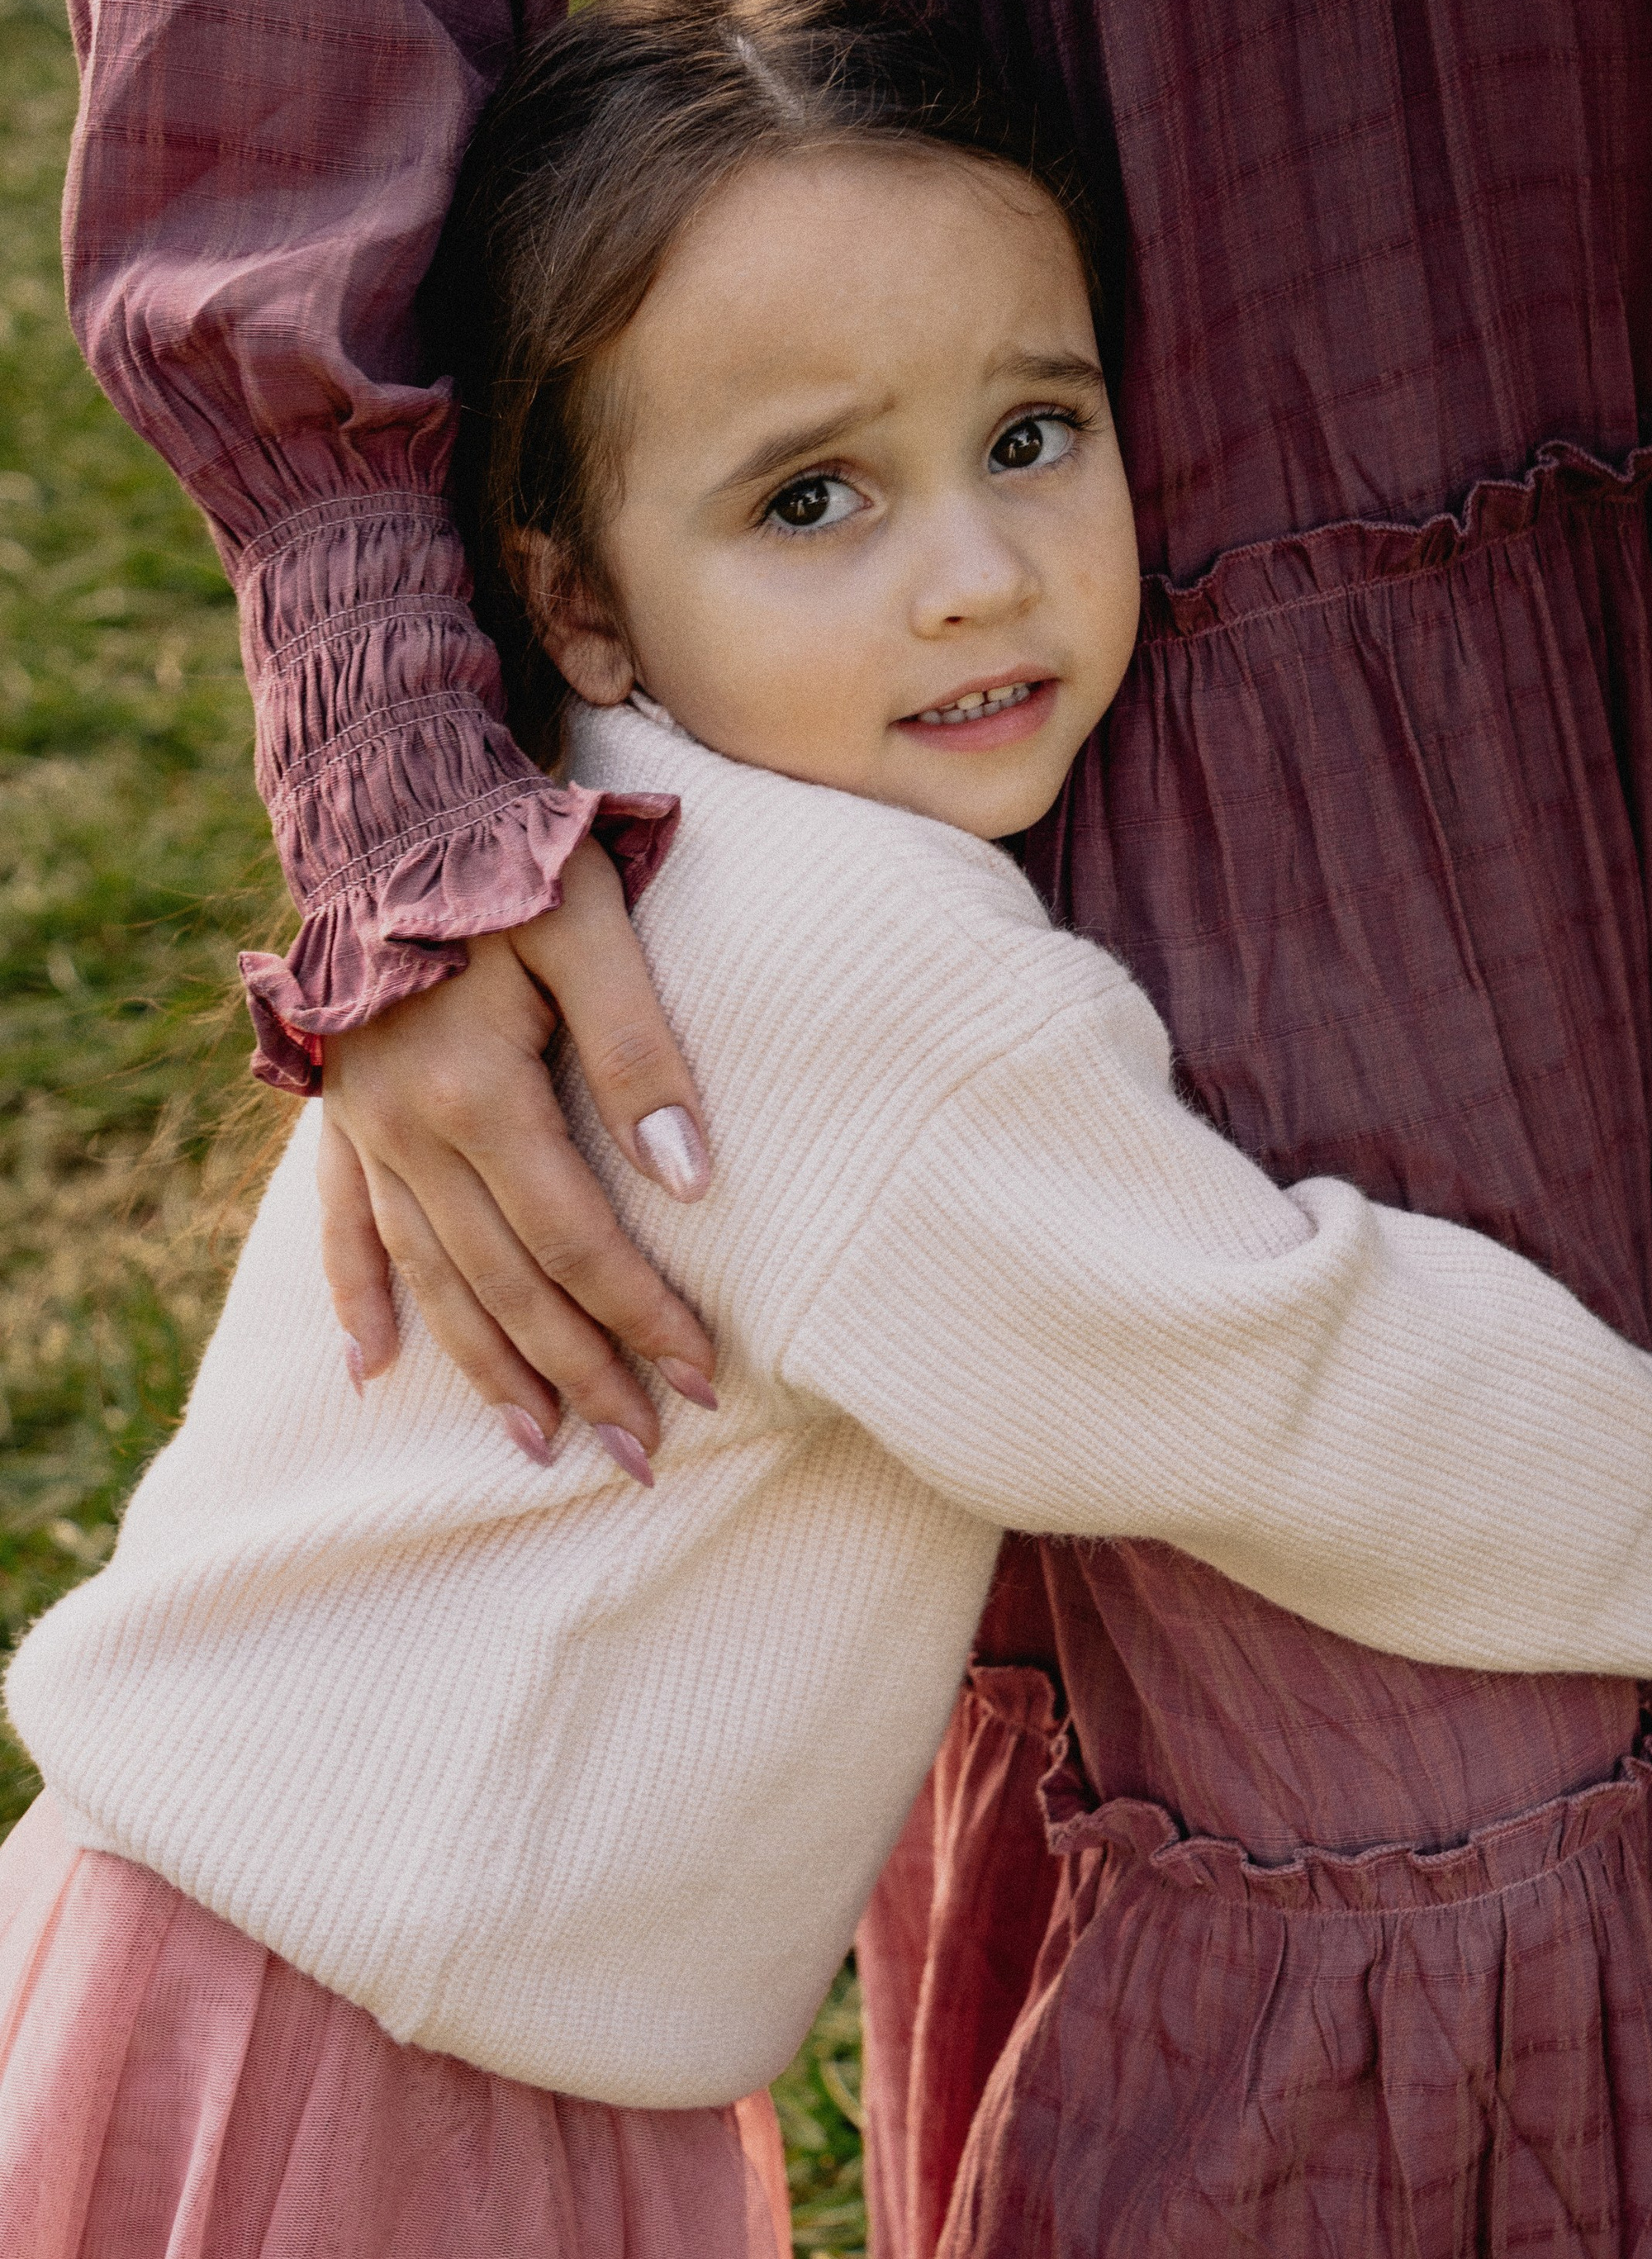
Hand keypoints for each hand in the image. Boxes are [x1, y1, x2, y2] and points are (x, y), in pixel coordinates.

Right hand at [319, 838, 715, 1476]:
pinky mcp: (340, 1113)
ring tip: (540, 1446)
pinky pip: (342, 1229)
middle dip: (580, 1377)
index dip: (642, 1317)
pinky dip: (357, 1299)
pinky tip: (371, 1369)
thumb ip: (640, 1049)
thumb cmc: (512, 854)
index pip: (576, 1241)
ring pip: (430, 1279)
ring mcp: (365, 1129)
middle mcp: (409, 1131)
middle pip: (506, 1286)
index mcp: (477, 1092)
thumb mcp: (594, 926)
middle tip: (642, 1459)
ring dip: (485, 1369)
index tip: (705, 1381)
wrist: (391, 800)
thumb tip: (694, 1180)